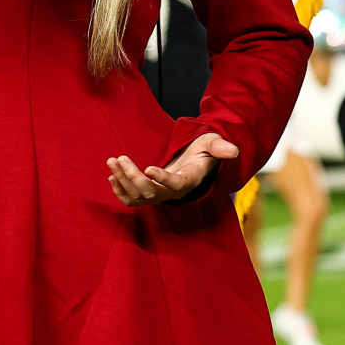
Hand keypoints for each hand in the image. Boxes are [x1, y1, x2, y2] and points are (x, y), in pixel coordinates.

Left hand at [106, 133, 238, 206]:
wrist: (194, 162)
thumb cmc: (203, 151)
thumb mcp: (212, 144)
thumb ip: (220, 147)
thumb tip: (233, 151)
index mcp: (189, 180)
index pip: (175, 185)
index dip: (162, 178)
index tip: (148, 167)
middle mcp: (173, 192)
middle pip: (151, 193)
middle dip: (132, 177)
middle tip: (118, 157)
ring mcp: (160, 195)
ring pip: (138, 197)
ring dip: (122, 181)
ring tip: (112, 161)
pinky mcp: (150, 194)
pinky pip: (132, 200)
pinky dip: (119, 190)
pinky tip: (112, 175)